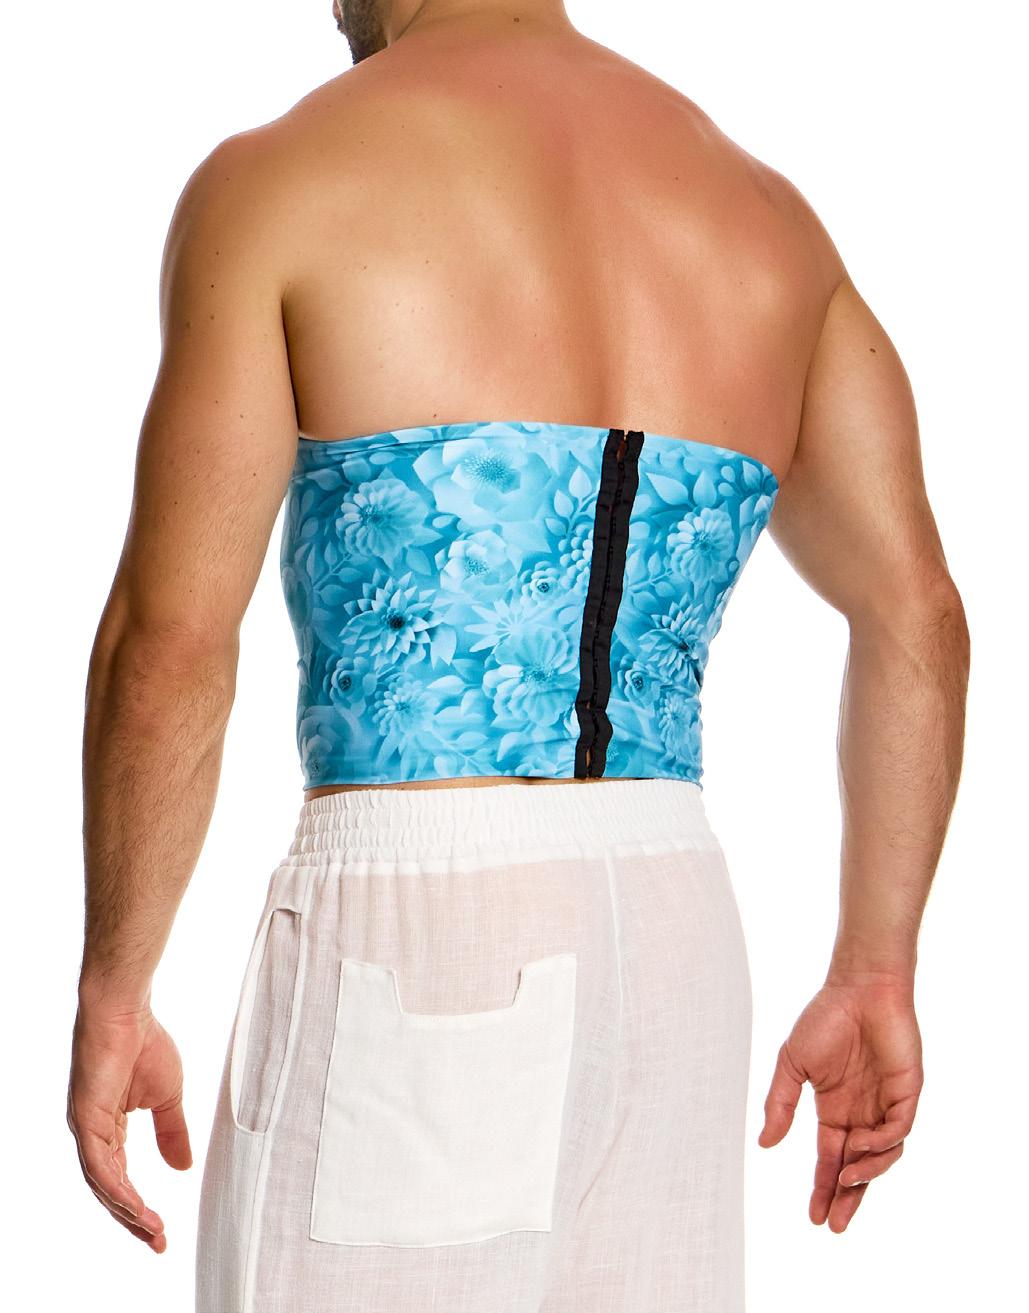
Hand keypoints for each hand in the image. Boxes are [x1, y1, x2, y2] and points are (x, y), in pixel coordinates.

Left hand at [67, 998, 192, 1251]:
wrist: (126, 1011)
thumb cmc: (145, 1043)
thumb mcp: (167, 1097)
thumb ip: (172, 1132)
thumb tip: (182, 1168)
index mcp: (108, 1128)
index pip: (121, 1178)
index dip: (139, 1206)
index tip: (162, 1231)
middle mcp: (93, 1134)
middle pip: (110, 1189)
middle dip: (134, 1219)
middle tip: (159, 1242)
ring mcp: (86, 1128)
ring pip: (103, 1184)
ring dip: (127, 1210)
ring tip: (152, 1230)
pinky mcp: (85, 1120)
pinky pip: (98, 1165)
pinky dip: (116, 1188)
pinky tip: (134, 1204)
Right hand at [758, 971, 922, 1231]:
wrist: (858, 987)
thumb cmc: (824, 1018)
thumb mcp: (791, 1064)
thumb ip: (779, 1104)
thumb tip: (765, 1144)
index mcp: (834, 1109)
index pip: (830, 1159)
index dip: (823, 1188)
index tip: (814, 1217)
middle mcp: (860, 1112)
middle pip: (858, 1168)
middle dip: (848, 1198)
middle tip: (836, 1225)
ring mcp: (885, 1103)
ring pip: (881, 1155)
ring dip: (866, 1172)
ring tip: (849, 1180)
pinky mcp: (906, 1091)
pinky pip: (898, 1129)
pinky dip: (883, 1144)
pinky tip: (863, 1145)